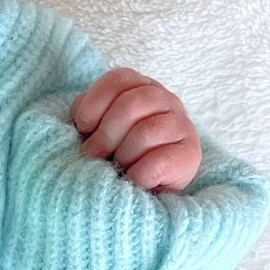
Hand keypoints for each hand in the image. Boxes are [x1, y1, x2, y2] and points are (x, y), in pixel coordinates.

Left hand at [69, 68, 201, 192]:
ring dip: (123, 156)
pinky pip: (157, 163)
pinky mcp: (191, 154)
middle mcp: (165, 99)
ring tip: (118, 168)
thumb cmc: (113, 154)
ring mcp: (182, 125)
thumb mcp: (93, 129)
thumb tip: (78, 125)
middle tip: (94, 155)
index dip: (94, 104)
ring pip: (146, 133)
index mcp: (140, 87)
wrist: (142, 190)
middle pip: (131, 104)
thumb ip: (85, 115)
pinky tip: (134, 180)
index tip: (83, 128)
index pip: (117, 80)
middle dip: (105, 135)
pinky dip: (137, 175)